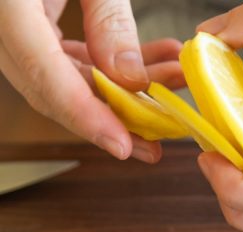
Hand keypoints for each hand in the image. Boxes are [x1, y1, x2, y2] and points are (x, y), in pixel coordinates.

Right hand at [0, 0, 183, 162]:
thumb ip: (107, 19)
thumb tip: (129, 80)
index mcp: (4, 6)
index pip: (44, 75)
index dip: (86, 117)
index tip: (123, 146)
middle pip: (53, 89)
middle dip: (110, 120)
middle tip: (155, 142)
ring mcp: (9, 26)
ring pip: (62, 78)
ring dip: (117, 93)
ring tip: (165, 96)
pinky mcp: (23, 22)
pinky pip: (62, 56)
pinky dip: (105, 66)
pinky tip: (149, 63)